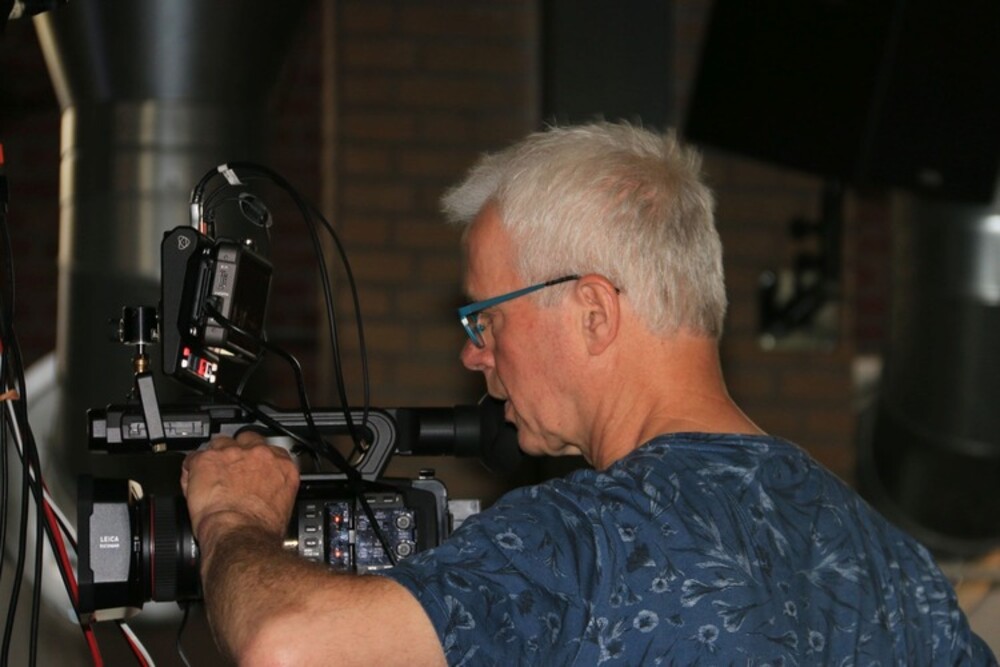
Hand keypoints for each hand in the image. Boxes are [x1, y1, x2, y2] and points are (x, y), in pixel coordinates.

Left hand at [181, 431, 299, 567]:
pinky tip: (192, 480)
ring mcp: (232, 454)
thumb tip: (266, 495)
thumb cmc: (261, 529)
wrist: (240, 535)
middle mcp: (259, 454)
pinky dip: (191, 469)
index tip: (255, 466)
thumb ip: (274, 489)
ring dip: (215, 457)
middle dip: (239, 451)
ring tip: (210, 475)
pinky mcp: (207, 460)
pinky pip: (193, 457)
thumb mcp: (282, 508)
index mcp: (282, 465)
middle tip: (232, 468)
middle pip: (247, 439)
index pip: (272, 451)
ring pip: (219, 444)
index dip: (260, 459)